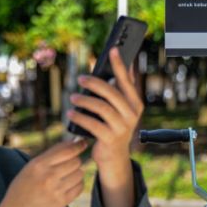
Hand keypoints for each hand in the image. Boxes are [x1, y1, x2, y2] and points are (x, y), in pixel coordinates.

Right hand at [0, 139, 86, 206]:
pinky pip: (79, 187)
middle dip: (74, 161)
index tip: (82, 143)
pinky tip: (68, 185)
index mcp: (39, 165)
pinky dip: (77, 184)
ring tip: (66, 176)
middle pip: (75, 161)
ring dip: (76, 173)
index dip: (78, 145)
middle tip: (68, 165)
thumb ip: (50, 155)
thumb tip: (71, 143)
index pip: (66, 150)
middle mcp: (48, 176)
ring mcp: (56, 190)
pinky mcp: (62, 202)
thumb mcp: (30, 167)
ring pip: (79, 173)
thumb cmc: (23, 186)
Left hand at [67, 47, 143, 167]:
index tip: (113, 49)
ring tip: (73, 97)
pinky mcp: (110, 139)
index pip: (127, 80)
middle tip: (80, 78)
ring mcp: (122, 127)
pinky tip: (70, 113)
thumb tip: (119, 66)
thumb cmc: (114, 127)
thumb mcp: (120, 109)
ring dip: (84, 100)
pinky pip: (93, 124)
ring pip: (102, 108)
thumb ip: (119, 90)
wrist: (114, 158)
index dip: (120, 64)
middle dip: (95, 83)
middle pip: (112, 93)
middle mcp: (132, 114)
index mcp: (135, 103)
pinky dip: (80, 117)